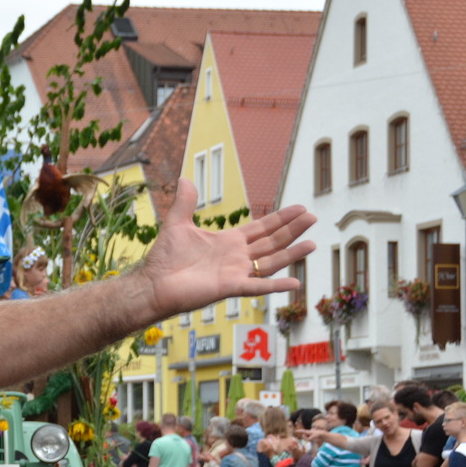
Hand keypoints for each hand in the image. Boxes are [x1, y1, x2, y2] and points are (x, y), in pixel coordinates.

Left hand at [136, 179, 315, 317]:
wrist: (153, 283)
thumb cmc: (164, 258)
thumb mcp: (177, 223)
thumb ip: (185, 202)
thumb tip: (185, 178)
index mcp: (229, 242)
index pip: (262, 228)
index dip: (280, 219)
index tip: (300, 208)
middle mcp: (237, 257)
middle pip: (272, 242)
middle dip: (292, 230)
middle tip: (313, 217)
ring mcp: (236, 273)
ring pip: (271, 262)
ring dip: (291, 254)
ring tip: (312, 244)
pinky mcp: (229, 288)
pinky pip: (257, 286)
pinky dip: (275, 285)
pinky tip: (295, 283)